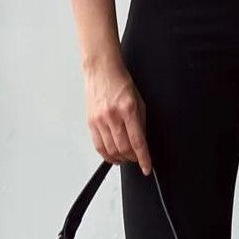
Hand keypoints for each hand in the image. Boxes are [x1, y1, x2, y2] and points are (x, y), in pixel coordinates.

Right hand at [83, 55, 152, 174]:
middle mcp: (113, 116)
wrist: (101, 71)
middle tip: (137, 159)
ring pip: (111, 150)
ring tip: (126, 158)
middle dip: (132, 159)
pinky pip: (98, 145)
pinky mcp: (91, 122)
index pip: (138, 141)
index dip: (143, 158)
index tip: (146, 167)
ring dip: (120, 159)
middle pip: (124, 148)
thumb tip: (142, 142)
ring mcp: (100, 120)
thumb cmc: (120, 83)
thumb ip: (140, 122)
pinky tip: (112, 156)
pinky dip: (107, 155)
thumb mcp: (139, 101)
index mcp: (128, 109)